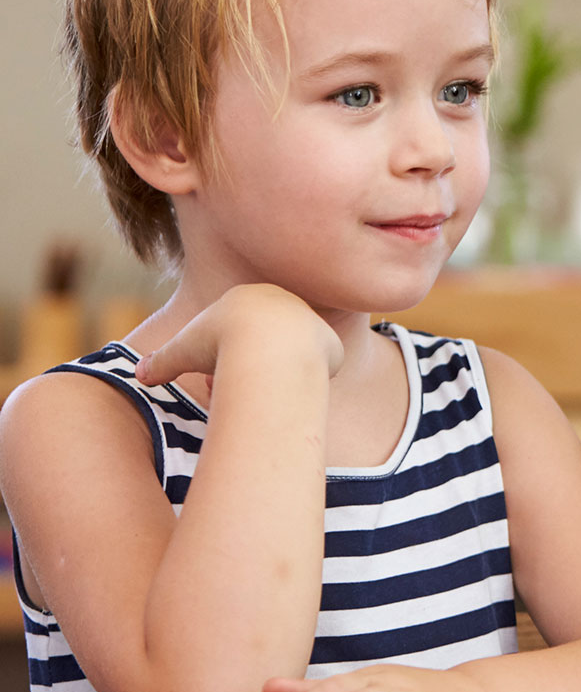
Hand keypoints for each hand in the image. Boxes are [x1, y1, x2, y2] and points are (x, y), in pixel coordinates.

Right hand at [135, 284, 342, 389]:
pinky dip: (295, 384)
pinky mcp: (331, 348)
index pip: (231, 330)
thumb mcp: (180, 351)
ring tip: (255, 394)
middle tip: (230, 389)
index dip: (216, 358)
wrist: (271, 346)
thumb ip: (160, 362)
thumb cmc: (220, 343)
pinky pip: (311, 370)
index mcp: (250, 297)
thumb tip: (139, 375)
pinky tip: (285, 392)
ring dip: (267, 376)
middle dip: (240, 368)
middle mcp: (286, 305)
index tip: (210, 378)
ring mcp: (311, 324)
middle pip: (259, 343)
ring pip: (285, 356)